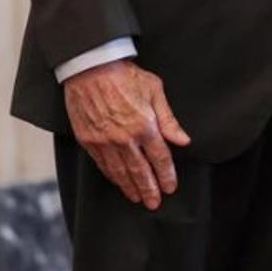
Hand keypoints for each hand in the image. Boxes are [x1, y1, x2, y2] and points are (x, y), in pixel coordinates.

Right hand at [62, 59, 189, 209]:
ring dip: (130, 187)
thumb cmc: (125, 75)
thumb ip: (169, 119)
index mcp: (144, 126)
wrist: (91, 68)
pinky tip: (119, 182)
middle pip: (140, 171)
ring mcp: (104, 142)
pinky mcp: (88, 141)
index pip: (160, 158)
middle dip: (149, 189)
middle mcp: (125, 138)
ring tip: (138, 198)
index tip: (170, 187)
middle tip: (155, 202)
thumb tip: (183, 140)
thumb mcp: (155, 91)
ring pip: (120, 172)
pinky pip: (103, 165)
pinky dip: (112, 177)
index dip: (166, 174)